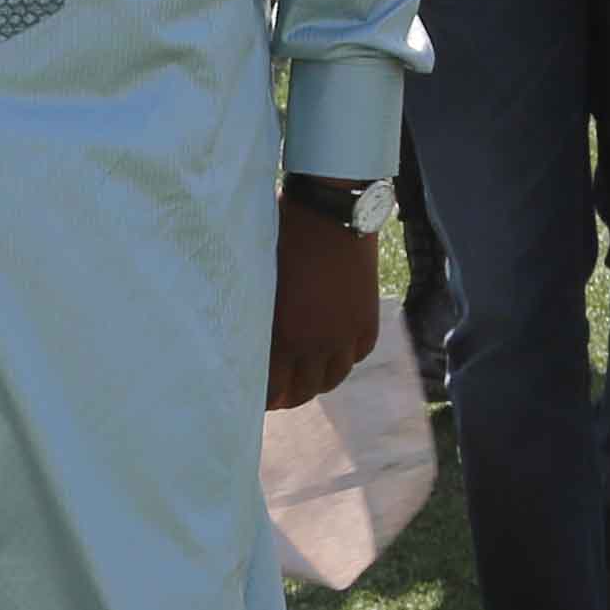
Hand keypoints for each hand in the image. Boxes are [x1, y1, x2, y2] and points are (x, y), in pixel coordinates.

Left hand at [268, 203, 378, 411]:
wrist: (331, 211)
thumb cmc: (283, 236)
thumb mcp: (259, 279)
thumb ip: (255, 315)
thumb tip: (242, 337)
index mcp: (285, 335)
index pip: (272, 388)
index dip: (262, 398)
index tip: (252, 397)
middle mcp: (318, 343)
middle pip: (304, 391)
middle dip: (287, 397)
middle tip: (277, 395)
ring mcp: (346, 333)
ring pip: (334, 377)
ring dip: (317, 382)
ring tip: (305, 378)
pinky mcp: (367, 319)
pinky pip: (358, 354)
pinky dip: (345, 358)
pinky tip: (333, 353)